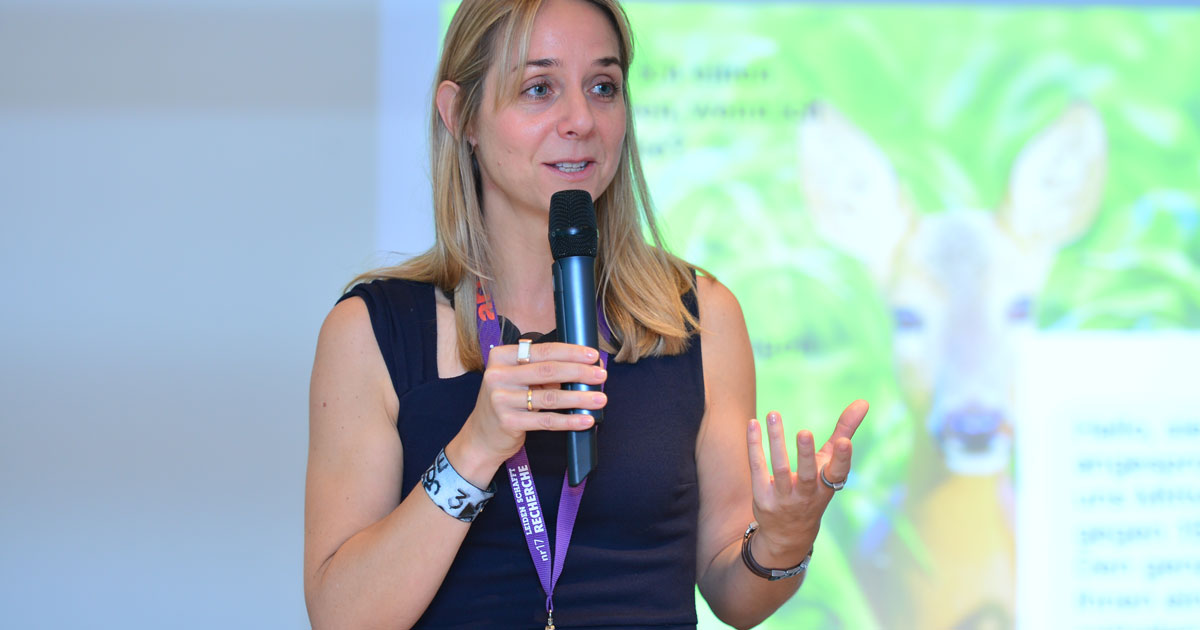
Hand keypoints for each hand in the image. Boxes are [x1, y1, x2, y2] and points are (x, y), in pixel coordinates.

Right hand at [450, 342, 607, 480]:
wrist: (481, 437)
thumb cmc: (506, 402)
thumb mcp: (517, 380)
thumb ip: (542, 371)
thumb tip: (583, 367)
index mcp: (501, 357)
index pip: (543, 350)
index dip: (571, 352)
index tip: (592, 355)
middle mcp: (498, 375)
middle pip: (548, 370)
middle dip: (580, 372)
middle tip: (601, 375)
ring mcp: (501, 399)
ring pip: (550, 397)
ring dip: (579, 397)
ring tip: (599, 399)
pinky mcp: (508, 422)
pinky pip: (546, 421)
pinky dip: (569, 420)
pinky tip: (585, 420)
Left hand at [745, 400, 867, 564]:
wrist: (789, 533)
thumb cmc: (814, 488)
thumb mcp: (830, 464)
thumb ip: (845, 432)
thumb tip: (864, 401)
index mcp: (827, 486)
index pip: (837, 473)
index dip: (842, 459)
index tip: (844, 442)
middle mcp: (807, 494)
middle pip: (806, 475)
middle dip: (806, 455)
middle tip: (804, 432)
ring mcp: (783, 498)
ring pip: (779, 469)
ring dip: (776, 441)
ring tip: (773, 414)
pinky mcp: (762, 497)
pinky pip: (757, 468)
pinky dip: (754, 446)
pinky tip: (753, 424)